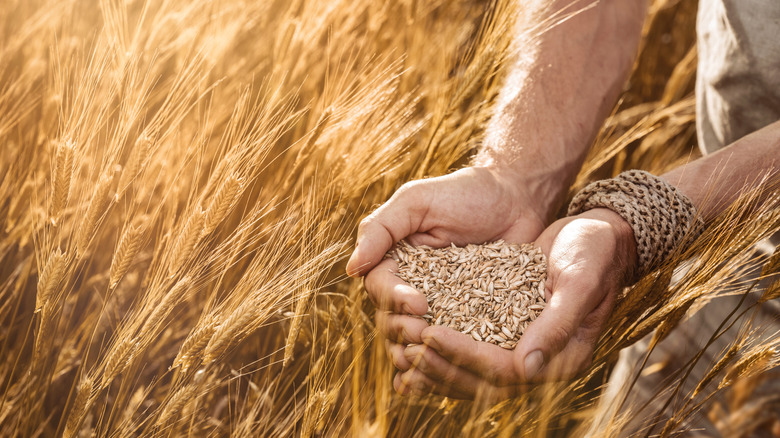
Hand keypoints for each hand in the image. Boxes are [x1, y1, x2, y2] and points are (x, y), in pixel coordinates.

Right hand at [346, 165, 553, 396]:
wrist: (516, 198)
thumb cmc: (464, 193)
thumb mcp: (417, 201)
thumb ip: (381, 229)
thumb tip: (351, 268)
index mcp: (394, 260)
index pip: (380, 288)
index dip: (395, 300)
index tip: (420, 303)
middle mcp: (412, 285)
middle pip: (392, 319)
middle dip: (404, 330)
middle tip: (427, 332)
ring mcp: (441, 304)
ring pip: (416, 338)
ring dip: (420, 351)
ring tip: (435, 355)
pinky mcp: (470, 317)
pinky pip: (454, 341)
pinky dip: (447, 358)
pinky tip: (452, 372)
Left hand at [388, 208, 636, 398]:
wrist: (598, 235)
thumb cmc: (593, 252)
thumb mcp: (579, 281)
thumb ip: (556, 324)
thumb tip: (525, 368)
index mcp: (562, 356)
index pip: (503, 370)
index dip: (464, 355)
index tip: (430, 334)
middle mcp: (540, 360)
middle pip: (482, 380)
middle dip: (442, 365)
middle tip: (406, 348)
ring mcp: (522, 349)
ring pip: (472, 373)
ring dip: (437, 367)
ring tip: (401, 355)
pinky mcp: (507, 332)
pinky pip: (471, 352)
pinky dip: (442, 354)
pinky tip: (413, 348)